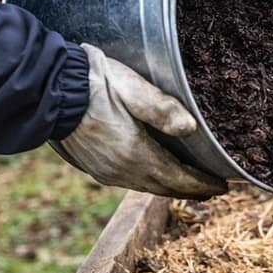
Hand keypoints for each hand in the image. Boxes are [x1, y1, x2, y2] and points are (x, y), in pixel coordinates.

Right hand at [59, 44, 226, 198]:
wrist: (49, 89)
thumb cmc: (94, 83)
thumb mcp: (131, 88)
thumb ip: (161, 108)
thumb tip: (191, 129)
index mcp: (135, 154)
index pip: (178, 179)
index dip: (202, 185)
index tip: (223, 187)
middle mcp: (122, 170)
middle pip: (166, 188)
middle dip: (192, 190)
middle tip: (213, 189)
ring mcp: (107, 171)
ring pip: (148, 187)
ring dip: (172, 188)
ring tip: (190, 185)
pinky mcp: (95, 167)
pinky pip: (131, 181)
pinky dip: (152, 182)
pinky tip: (156, 175)